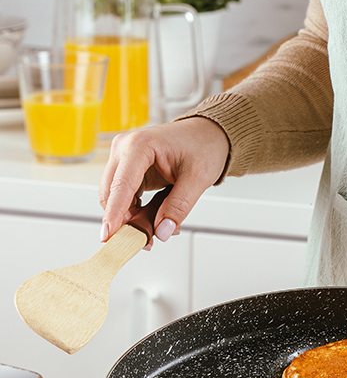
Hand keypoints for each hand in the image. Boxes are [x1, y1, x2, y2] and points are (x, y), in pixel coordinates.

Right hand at [99, 117, 229, 244]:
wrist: (206, 134)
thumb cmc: (203, 146)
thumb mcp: (198, 178)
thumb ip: (179, 206)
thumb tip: (162, 231)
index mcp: (140, 145)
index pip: (121, 185)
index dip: (114, 214)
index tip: (109, 236)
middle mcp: (124, 148)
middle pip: (111, 194)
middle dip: (125, 221)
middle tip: (145, 242)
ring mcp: (123, 158)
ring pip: (115, 198)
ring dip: (131, 218)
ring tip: (156, 230)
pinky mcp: (127, 168)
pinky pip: (124, 197)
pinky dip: (135, 211)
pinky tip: (154, 219)